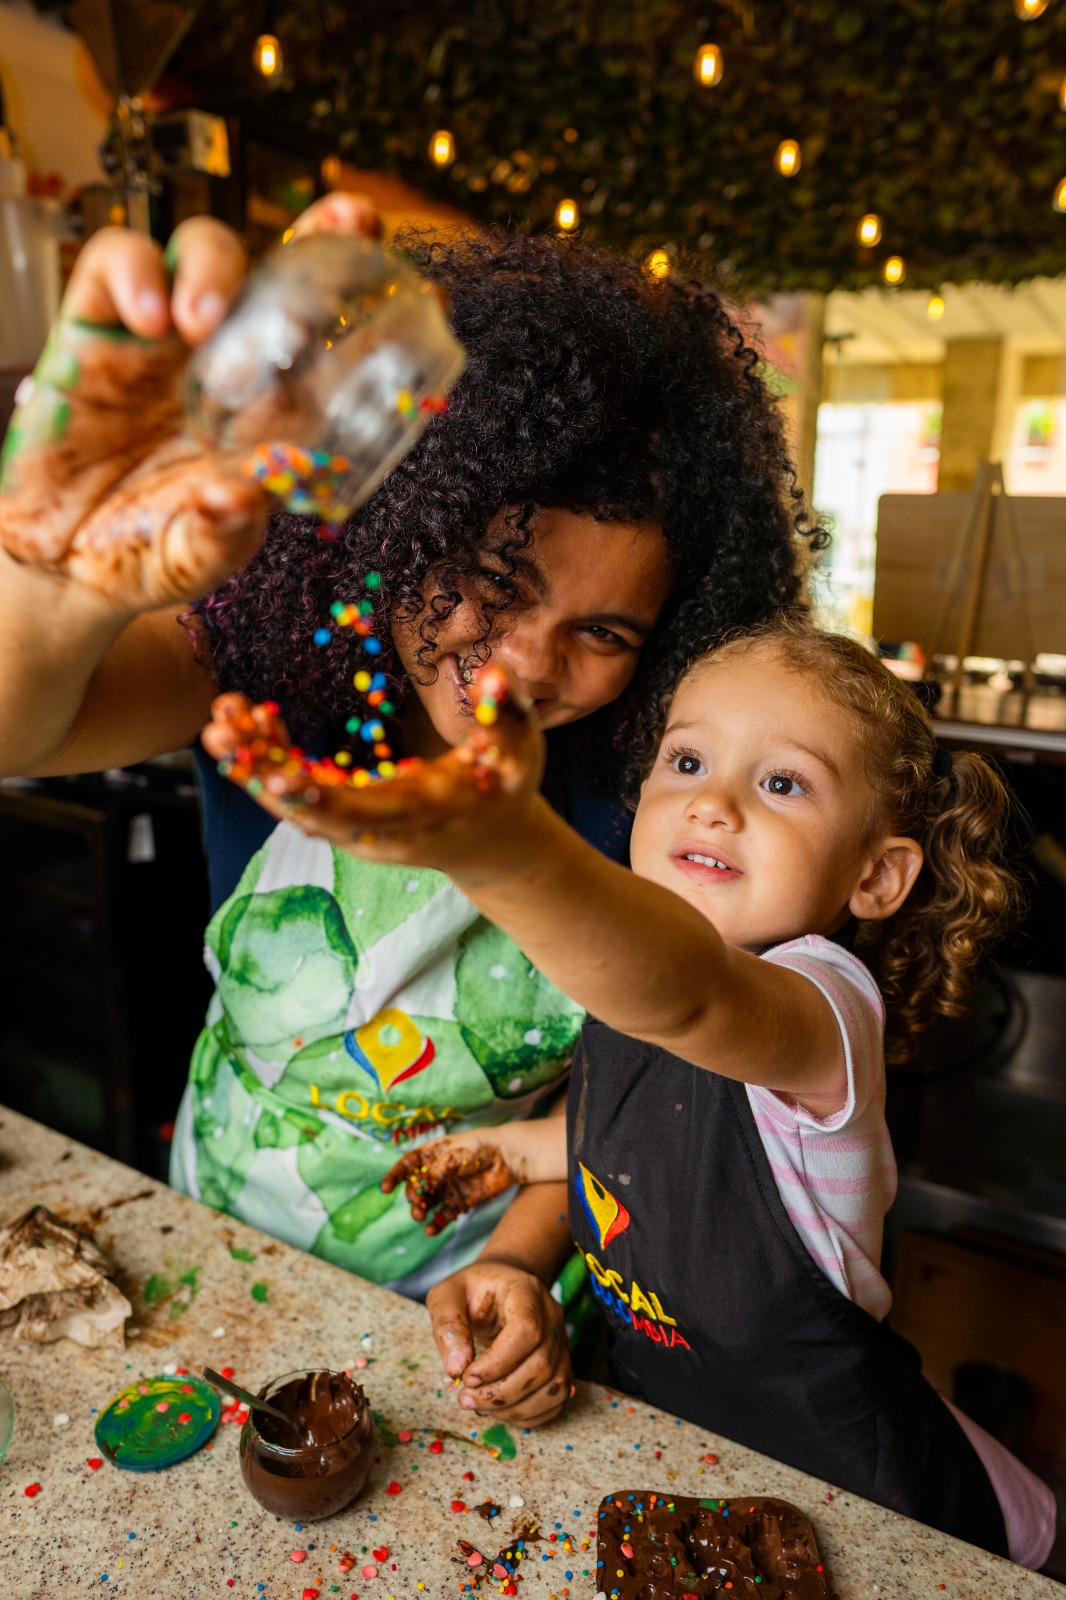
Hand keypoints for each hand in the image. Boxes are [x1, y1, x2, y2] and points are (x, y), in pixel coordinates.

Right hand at [0, 194, 379, 613]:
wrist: (65, 563)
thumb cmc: (149, 551)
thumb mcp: (198, 555)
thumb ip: (223, 534)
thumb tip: (238, 501)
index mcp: (270, 406)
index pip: (330, 338)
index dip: (373, 305)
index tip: (425, 289)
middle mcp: (226, 358)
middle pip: (279, 266)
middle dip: (320, 232)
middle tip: (347, 225)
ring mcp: (163, 336)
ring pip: (201, 248)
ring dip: (214, 268)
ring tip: (199, 325)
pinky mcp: (96, 327)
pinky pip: (115, 265)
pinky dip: (135, 276)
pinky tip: (147, 320)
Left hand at [200, 662, 546, 881]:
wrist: (491, 840)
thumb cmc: (507, 785)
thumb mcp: (520, 748)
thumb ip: (506, 710)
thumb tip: (496, 673)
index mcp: (424, 813)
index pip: (364, 813)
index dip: (320, 798)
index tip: (278, 775)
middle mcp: (380, 833)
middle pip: (312, 811)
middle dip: (263, 774)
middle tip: (221, 730)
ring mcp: (356, 832)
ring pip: (295, 805)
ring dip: (253, 764)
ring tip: (220, 718)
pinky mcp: (340, 820)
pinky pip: (296, 796)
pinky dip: (265, 763)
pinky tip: (242, 725)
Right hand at [381, 1135, 517, 1234]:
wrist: (507, 1158)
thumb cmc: (480, 1147)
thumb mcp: (456, 1153)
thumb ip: (439, 1170)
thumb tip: (423, 1185)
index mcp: (431, 1155)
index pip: (407, 1166)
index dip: (394, 1175)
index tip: (384, 1188)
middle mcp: (435, 1174)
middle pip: (415, 1187)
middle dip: (412, 1195)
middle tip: (418, 1201)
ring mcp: (445, 1190)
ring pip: (426, 1204)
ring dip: (419, 1210)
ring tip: (420, 1215)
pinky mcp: (458, 1204)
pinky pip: (442, 1217)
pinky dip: (435, 1224)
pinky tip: (430, 1230)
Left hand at [426, 1259, 572, 1425]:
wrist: (500, 1285)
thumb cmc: (472, 1290)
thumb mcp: (446, 1294)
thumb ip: (447, 1325)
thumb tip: (456, 1368)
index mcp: (526, 1291)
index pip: (526, 1331)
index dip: (498, 1363)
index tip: (466, 1378)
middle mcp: (552, 1316)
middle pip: (542, 1365)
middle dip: (502, 1393)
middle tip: (466, 1399)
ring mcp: (561, 1340)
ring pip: (554, 1386)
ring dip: (515, 1408)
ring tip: (480, 1406)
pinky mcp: (561, 1362)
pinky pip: (557, 1398)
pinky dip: (530, 1413)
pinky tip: (501, 1410)